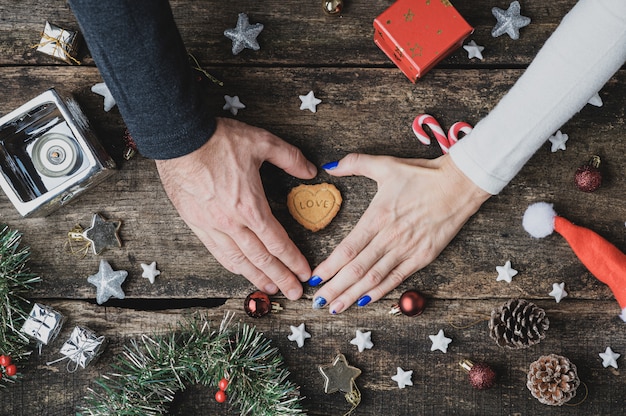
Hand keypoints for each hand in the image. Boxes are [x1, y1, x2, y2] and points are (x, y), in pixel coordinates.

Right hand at [155, 117, 316, 299]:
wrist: (178, 138)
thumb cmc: (217, 139)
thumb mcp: (262, 142)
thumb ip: (290, 157)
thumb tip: (311, 170)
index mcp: (250, 206)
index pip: (277, 242)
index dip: (293, 260)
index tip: (304, 273)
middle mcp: (231, 222)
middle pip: (260, 258)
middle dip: (280, 278)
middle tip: (294, 293)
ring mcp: (211, 225)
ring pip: (237, 260)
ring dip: (256, 277)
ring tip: (269, 289)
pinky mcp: (194, 223)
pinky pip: (216, 251)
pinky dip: (232, 264)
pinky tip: (240, 270)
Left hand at [309, 153, 489, 312]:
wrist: (460, 184)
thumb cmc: (422, 175)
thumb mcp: (385, 164)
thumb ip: (354, 163)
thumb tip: (329, 166)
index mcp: (377, 217)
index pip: (347, 249)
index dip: (329, 267)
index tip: (314, 279)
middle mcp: (389, 237)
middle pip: (356, 269)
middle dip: (335, 287)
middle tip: (318, 302)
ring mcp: (407, 249)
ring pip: (374, 278)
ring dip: (352, 294)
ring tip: (336, 307)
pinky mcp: (423, 257)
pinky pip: (396, 278)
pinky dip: (379, 291)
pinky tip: (365, 301)